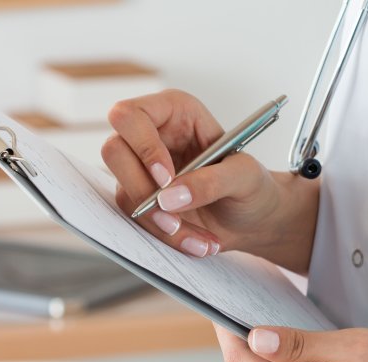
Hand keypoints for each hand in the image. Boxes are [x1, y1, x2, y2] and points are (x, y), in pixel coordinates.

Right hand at [102, 89, 286, 258]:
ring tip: (200, 239)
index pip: (132, 115)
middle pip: (114, 151)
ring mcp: (142, 169)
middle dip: (142, 190)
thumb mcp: (245, 177)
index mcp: (175, 112)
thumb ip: (212, 181)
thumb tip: (170, 196)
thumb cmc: (253, 187)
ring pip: (124, 192)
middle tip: (174, 215)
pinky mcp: (141, 199)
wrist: (254, 220)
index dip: (143, 146)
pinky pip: (136, 219)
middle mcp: (152, 136)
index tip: (166, 178)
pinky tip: (195, 243)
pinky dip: (165, 237)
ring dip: (159, 222)